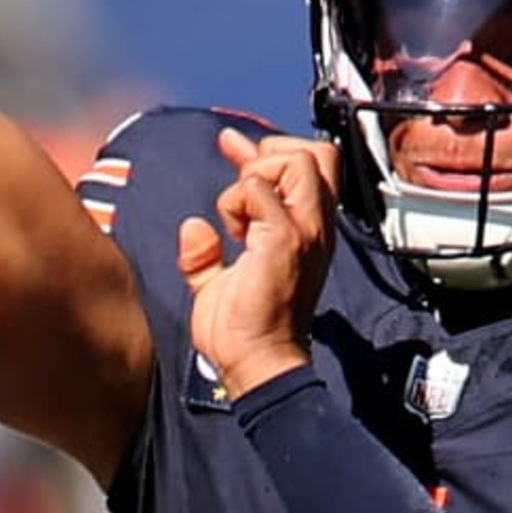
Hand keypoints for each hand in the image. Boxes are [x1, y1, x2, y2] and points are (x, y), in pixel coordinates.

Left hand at [178, 127, 340, 399]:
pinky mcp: (286, 240)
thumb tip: (195, 221)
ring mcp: (305, 232)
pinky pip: (259, 190)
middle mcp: (314, 228)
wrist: (256, 363)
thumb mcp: (221, 277)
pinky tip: (232, 232)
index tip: (232, 148)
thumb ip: (211, 245)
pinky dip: (235, 201)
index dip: (268, 149)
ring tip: (237, 218)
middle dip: (271, 153)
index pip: (306, 167)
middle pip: (316, 153)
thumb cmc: (244, 330)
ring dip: (255, 176)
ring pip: (297, 161)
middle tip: (240, 186)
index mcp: (306, 232)